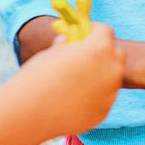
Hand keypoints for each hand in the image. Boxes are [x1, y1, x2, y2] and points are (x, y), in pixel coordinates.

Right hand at [13, 24, 123, 138]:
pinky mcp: (104, 111)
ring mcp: (110, 92)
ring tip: (74, 82)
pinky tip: (73, 101)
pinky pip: (102, 99)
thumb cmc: (36, 77)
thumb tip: (68, 40)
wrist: (28, 114)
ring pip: (111, 79)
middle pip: (116, 54)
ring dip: (99, 77)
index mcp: (99, 47)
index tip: (84, 35)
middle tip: (85, 58)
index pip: (105, 31)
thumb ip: (66, 45)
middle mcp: (111, 69)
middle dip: (103, 54)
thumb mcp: (51, 52)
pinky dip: (93, 97)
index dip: (94, 31)